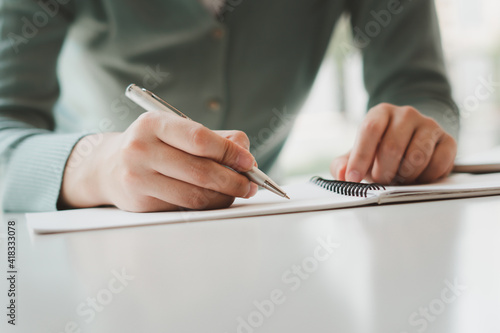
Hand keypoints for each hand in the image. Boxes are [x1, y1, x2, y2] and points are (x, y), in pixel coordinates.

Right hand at [59, 111, 258, 211]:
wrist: (109, 167)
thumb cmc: (153, 146)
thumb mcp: (176, 131)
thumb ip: (214, 138)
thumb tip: (245, 153)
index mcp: (153, 123)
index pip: (199, 138)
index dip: (229, 152)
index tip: (249, 162)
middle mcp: (141, 149)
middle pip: (200, 171)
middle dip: (233, 180)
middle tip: (251, 184)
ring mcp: (138, 178)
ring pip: (194, 195)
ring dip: (224, 197)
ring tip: (237, 192)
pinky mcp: (141, 202)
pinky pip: (184, 207)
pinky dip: (207, 205)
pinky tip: (216, 198)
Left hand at [330, 103, 456, 184]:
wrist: (410, 144)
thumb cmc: (380, 151)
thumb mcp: (357, 156)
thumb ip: (342, 165)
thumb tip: (342, 174)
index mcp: (381, 112)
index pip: (370, 129)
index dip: (360, 156)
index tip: (353, 177)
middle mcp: (406, 114)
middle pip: (392, 146)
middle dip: (383, 172)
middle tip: (381, 180)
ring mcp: (429, 125)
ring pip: (417, 157)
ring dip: (404, 176)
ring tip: (399, 178)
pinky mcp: (448, 141)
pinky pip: (438, 164)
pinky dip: (425, 178)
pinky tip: (418, 177)